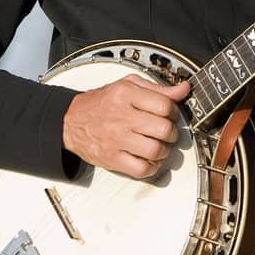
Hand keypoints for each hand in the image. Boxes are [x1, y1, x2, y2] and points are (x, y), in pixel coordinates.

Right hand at [62, 75, 189, 179]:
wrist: (70, 121)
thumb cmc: (102, 102)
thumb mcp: (128, 85)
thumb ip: (158, 88)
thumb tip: (184, 89)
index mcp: (126, 95)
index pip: (164, 105)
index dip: (174, 111)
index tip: (171, 114)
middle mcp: (121, 117)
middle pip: (163, 129)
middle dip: (172, 132)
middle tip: (167, 132)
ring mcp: (116, 139)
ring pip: (155, 150)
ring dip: (164, 151)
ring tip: (159, 145)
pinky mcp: (112, 159)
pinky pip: (141, 169)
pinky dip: (152, 167)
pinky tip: (149, 159)